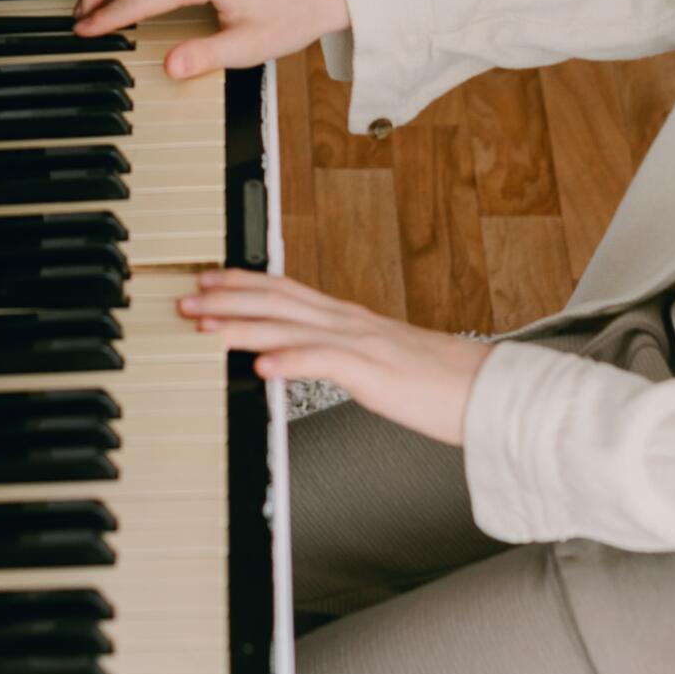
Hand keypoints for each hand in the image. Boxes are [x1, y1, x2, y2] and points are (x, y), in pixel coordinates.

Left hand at [177, 269, 492, 445]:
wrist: (489, 392)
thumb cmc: (437, 385)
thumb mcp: (377, 365)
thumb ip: (339, 356)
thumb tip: (301, 361)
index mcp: (349, 319)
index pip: (285, 289)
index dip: (242, 282)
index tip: (206, 282)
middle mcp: (349, 322)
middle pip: (277, 299)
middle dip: (226, 298)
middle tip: (185, 301)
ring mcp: (362, 342)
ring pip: (289, 324)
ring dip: (241, 325)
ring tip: (205, 329)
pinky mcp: (374, 371)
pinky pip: (324, 361)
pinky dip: (288, 360)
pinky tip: (260, 367)